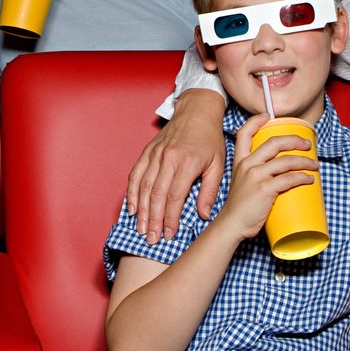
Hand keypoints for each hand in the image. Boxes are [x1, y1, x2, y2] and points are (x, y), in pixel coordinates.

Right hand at [128, 90, 228, 242]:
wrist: (196, 111)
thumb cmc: (210, 139)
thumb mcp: (218, 163)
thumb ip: (210, 190)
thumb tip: (204, 215)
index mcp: (187, 162)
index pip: (175, 196)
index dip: (170, 218)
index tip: (169, 234)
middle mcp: (168, 158)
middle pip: (156, 195)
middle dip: (153, 220)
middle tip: (151, 239)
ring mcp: (155, 154)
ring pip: (143, 186)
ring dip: (140, 210)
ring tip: (140, 229)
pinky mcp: (147, 152)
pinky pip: (135, 174)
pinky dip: (131, 192)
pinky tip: (131, 208)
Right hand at [210, 116, 319, 240]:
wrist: (232, 224)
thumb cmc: (240, 206)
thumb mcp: (241, 182)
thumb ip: (255, 172)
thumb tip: (280, 170)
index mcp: (239, 161)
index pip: (244, 133)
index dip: (256, 121)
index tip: (268, 115)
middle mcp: (247, 165)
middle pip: (273, 143)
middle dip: (294, 140)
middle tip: (307, 145)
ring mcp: (256, 176)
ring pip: (286, 160)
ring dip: (305, 162)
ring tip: (314, 166)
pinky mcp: (265, 189)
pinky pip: (289, 178)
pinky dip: (303, 177)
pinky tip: (309, 179)